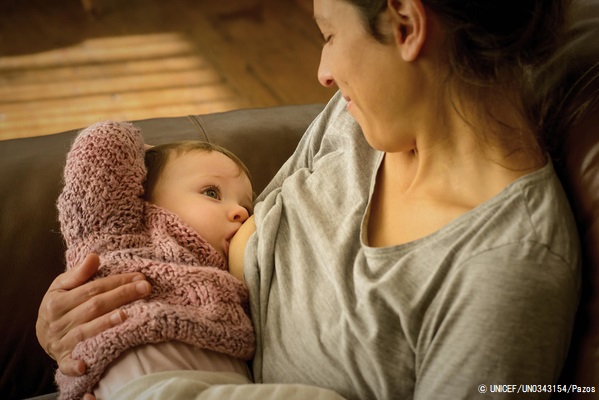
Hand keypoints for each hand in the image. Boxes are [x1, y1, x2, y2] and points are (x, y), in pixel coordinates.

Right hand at [36, 253, 150, 375]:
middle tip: (145, 288)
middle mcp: (58, 322)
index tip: (139, 276)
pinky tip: (85, 366)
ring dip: (105, 324)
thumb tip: (94, 257)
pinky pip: (68, 364)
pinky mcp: (62, 359)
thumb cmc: (59, 305)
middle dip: (121, 296)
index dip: (116, 282)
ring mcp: (60, 342)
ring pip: (86, 332)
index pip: (92, 289)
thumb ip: (78, 273)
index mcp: (57, 302)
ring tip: (125, 315)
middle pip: (94, 307)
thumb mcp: (62, 286)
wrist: (42, 332)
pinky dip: (75, 366)